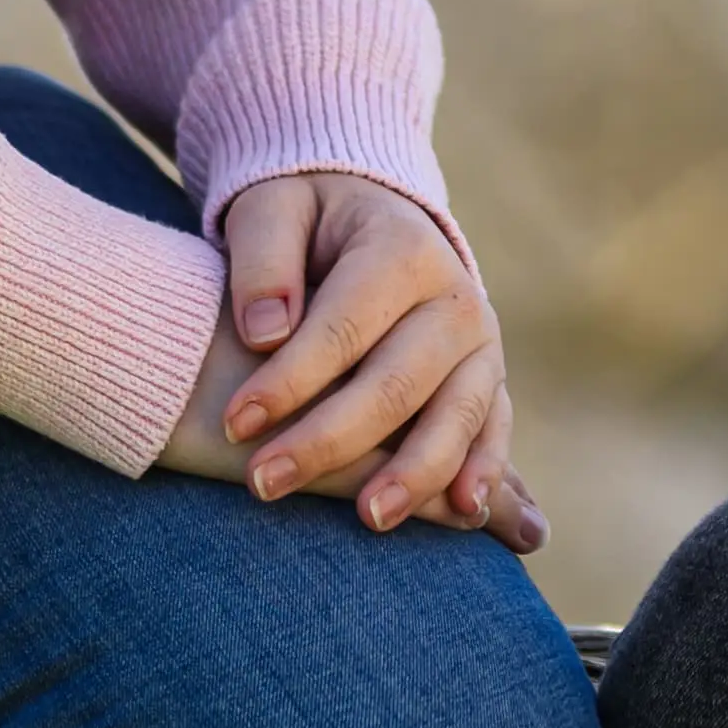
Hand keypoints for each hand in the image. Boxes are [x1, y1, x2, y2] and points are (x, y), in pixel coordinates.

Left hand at [187, 170, 546, 551]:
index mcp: (402, 247)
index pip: (343, 326)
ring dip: (415, 472)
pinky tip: (465, 514)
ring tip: (369, 518)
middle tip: (263, 483)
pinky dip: (486, 470)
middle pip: (396, 382)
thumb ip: (265, 261)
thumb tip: (266, 333)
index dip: (289, 380)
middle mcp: (454, 296)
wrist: (372, 216)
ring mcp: (480, 343)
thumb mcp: (273, 209)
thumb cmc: (307, 219)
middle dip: (329, 440)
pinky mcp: (488, 379)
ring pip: (456, 414)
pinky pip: (494, 429)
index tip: (234, 424)